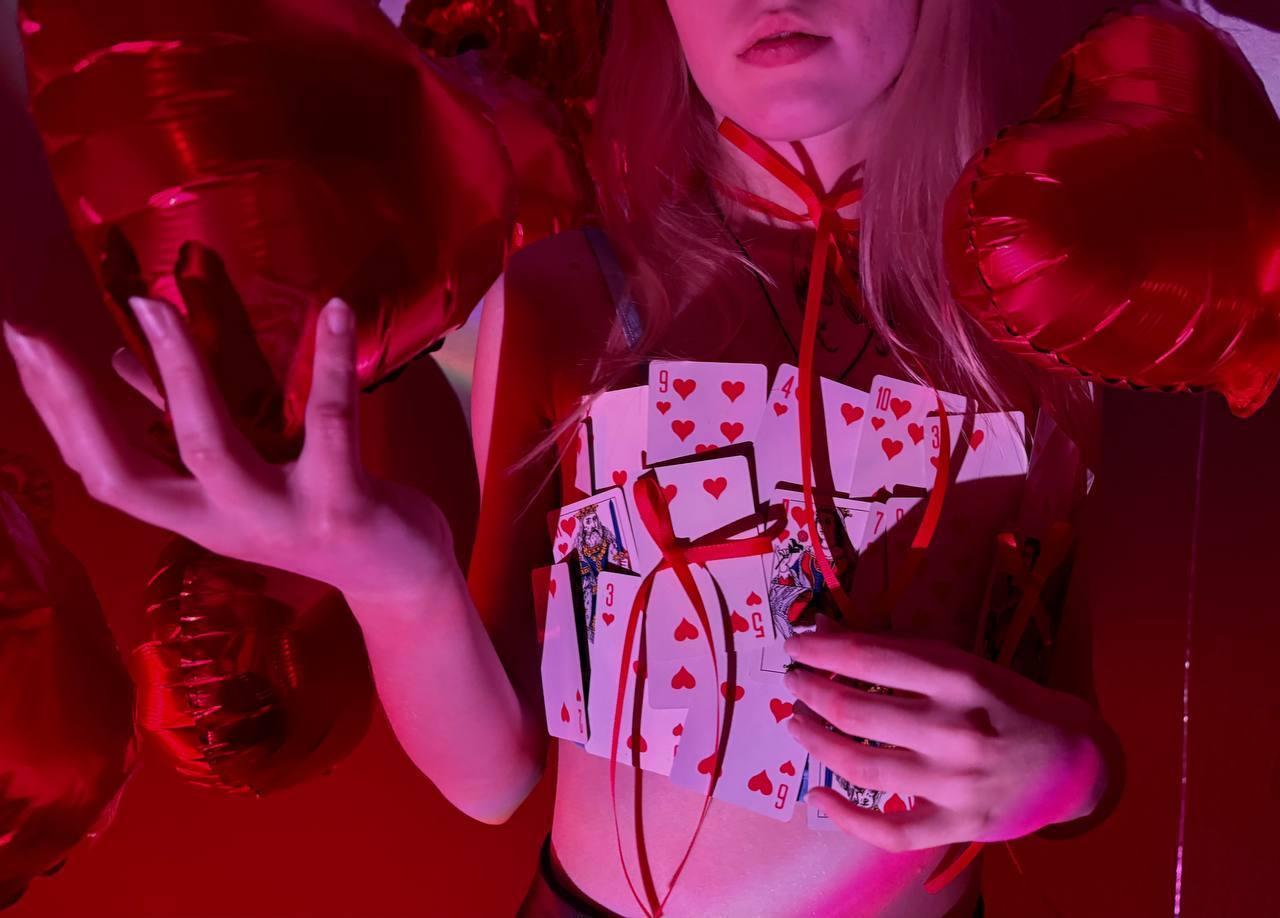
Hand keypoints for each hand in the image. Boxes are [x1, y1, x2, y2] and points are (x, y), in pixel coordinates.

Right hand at [2, 296, 455, 603]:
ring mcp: (283, 518)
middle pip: (129, 473)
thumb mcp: (242, 474)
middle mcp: (225, 525)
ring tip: (154, 304)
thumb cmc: (315, 510)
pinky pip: (331, 425)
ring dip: (179, 373)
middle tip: (36, 332)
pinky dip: (329, 363)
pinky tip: (332, 308)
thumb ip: (180, 422)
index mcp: (194, 514)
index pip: (102, 473)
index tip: (23, 344)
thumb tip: (116, 363)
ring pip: (212, 448)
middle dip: (76, 403)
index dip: (58, 413)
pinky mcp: (343, 505)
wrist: (398, 576)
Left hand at [783, 629, 1113, 851]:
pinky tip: (818, 794)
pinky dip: (846, 816)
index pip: (870, 659)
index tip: (795, 645)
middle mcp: (955, 729)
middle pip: (855, 712)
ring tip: (797, 724)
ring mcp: (955, 782)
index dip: (821, 650)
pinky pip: (889, 830)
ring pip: (860, 767)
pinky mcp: (957, 824)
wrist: (1074, 761)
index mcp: (958, 677)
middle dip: (810, 693)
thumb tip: (825, 630)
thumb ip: (896, 653)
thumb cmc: (1008, 702)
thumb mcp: (961, 664)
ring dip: (815, 742)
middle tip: (793, 684)